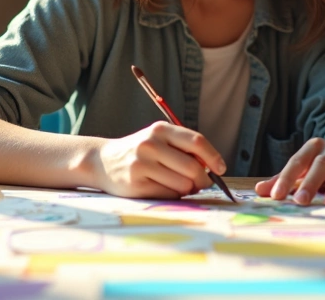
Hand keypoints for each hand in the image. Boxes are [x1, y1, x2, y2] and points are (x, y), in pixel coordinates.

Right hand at [90, 121, 226, 198]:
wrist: (103, 162)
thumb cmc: (141, 152)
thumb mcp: (159, 139)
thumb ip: (183, 148)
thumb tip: (212, 167)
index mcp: (160, 130)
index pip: (196, 142)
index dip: (213, 156)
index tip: (221, 168)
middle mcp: (150, 145)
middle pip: (193, 167)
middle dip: (203, 179)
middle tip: (202, 183)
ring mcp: (142, 165)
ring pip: (183, 184)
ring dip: (188, 189)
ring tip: (180, 184)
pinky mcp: (137, 185)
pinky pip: (169, 195)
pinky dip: (174, 195)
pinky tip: (165, 188)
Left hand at [253, 137, 324, 205]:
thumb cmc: (322, 166)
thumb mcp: (303, 168)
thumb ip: (281, 179)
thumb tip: (259, 191)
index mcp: (313, 147)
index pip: (297, 162)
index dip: (286, 178)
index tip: (276, 196)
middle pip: (320, 164)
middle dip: (310, 183)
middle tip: (301, 201)